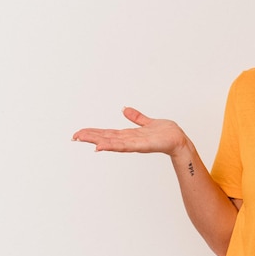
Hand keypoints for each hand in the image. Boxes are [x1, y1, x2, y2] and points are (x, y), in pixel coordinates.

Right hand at [72, 107, 188, 156]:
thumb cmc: (166, 134)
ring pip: (112, 142)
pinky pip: (125, 145)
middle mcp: (129, 140)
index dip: (94, 133)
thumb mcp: (148, 122)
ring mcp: (134, 143)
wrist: (179, 141)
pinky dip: (112, 146)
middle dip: (90, 137)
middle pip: (106, 137)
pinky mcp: (142, 145)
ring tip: (83, 139)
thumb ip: (136, 117)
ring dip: (97, 141)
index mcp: (129, 135)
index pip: (108, 133)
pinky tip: (101, 146)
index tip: (80, 133)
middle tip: (74, 136)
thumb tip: (124, 109)